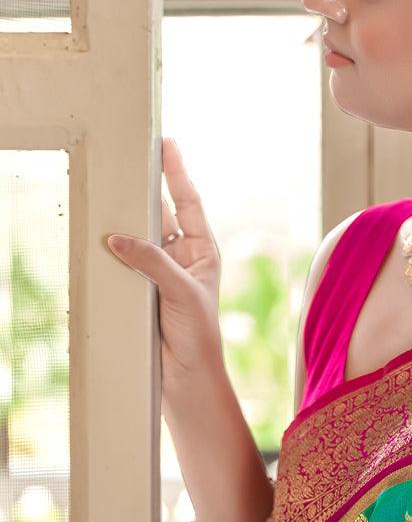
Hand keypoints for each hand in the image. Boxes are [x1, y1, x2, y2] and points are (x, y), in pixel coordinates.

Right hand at [105, 136, 225, 394]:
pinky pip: (123, 263)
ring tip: (110, 196)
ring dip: (125, 221)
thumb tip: (117, 238)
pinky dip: (111, 252)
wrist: (188, 378)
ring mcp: (159, 273)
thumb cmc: (199, 336)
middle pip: (159, 213)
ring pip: (138, 236)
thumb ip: (152, 262)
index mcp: (202, 250)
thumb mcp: (181, 292)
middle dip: (144, 190)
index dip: (177, 172)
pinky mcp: (140, 290)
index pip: (188, 202)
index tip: (167, 143)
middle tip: (128, 161)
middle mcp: (182, 257)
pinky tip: (99, 240)